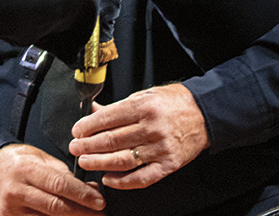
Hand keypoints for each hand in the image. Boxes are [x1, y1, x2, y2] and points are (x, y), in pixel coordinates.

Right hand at [0, 143, 103, 214]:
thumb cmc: (21, 162)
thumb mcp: (42, 158)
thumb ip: (65, 174)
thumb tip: (92, 189)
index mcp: (25, 168)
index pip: (58, 184)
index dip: (82, 194)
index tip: (99, 201)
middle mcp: (16, 190)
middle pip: (55, 206)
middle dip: (82, 212)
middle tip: (100, 214)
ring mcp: (11, 209)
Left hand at [68, 84, 208, 189]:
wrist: (203, 113)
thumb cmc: (172, 103)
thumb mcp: (143, 96)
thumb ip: (118, 107)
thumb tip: (93, 111)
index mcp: (143, 107)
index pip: (108, 118)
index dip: (88, 126)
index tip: (77, 131)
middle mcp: (151, 128)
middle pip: (112, 140)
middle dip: (88, 145)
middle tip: (74, 148)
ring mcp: (160, 148)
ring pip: (123, 160)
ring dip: (100, 163)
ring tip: (85, 162)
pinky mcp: (168, 165)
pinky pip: (142, 177)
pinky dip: (123, 181)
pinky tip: (108, 179)